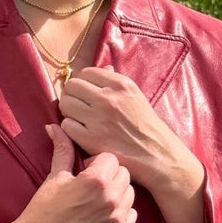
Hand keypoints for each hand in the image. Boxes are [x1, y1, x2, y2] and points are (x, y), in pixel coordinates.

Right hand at [12, 123, 136, 222]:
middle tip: (91, 186)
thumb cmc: (43, 210)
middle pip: (124, 174)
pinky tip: (103, 216)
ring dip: (117, 194)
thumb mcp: (54, 177)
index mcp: (96, 180)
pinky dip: (121, 213)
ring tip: (97, 201)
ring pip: (131, 194)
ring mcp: (117, 218)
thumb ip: (63, 150)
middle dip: (110, 176)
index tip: (84, 172)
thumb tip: (55, 126)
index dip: (96, 163)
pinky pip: (132, 216)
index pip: (110, 158)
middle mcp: (111, 198)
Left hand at [59, 66, 205, 222]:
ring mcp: (98, 118)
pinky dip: (70, 129)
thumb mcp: (135, 96)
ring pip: (65, 104)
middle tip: (78, 106)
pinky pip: (66, 126)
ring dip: (69, 112)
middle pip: (71, 86)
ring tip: (79, 119)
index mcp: (120, 84)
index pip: (85, 72)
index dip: (82, 83)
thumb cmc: (145, 126)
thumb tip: (103, 67)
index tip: (85, 93)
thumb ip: (116, 82)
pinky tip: (80, 133)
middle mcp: (107, 98)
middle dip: (72, 95)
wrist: (156, 154)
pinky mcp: (91, 138)